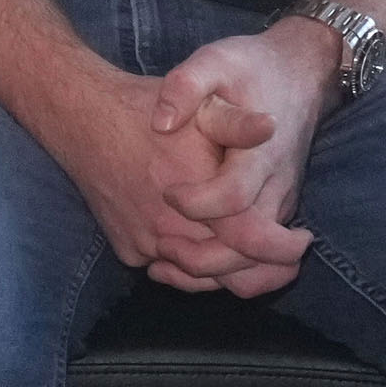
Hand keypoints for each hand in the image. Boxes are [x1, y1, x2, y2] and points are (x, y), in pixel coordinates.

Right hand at [28, 54, 283, 295]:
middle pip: (229, 274)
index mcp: (196, 202)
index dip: (284, 250)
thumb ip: (237, 124)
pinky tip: (207, 249)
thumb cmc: (145, 110)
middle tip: (286, 259)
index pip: (251, 245)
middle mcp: (169, 232)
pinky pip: (169, 270)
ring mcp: (145, 246)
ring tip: (254, 259)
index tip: (303, 240)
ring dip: (229, 274)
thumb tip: (270, 127)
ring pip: (198, 279)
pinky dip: (190, 267)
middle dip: (264, 272)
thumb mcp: (201, 106)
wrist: (82, 118)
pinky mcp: (128, 249)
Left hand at [145, 23, 334, 295]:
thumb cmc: (253, 68)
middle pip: (249, 247)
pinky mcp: (275, 210)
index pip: (234, 197)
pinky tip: (176, 263)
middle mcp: (277, 186)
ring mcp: (280, 203)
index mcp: (261, 153)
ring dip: (212, 274)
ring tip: (161, 262)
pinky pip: (258, 258)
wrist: (302, 73)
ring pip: (258, 263)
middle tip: (159, 247)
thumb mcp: (216, 60)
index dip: (197, 203)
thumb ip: (186, 86)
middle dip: (202, 259)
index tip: (167, 192)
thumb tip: (160, 121)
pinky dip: (223, 271)